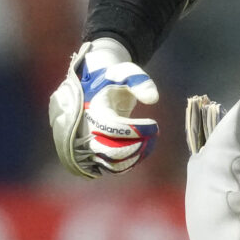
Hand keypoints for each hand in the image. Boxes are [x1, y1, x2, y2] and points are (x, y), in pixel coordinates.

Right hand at [48, 37, 159, 176]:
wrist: (92, 87)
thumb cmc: (110, 79)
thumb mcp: (125, 73)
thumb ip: (140, 82)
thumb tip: (153, 99)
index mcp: (91, 110)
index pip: (114, 129)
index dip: (137, 130)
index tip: (154, 125)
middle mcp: (84, 130)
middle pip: (110, 151)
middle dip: (135, 148)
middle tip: (151, 139)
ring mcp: (85, 143)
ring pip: (108, 163)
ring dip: (132, 158)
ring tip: (147, 145)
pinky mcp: (89, 152)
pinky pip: (106, 166)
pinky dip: (124, 164)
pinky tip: (138, 152)